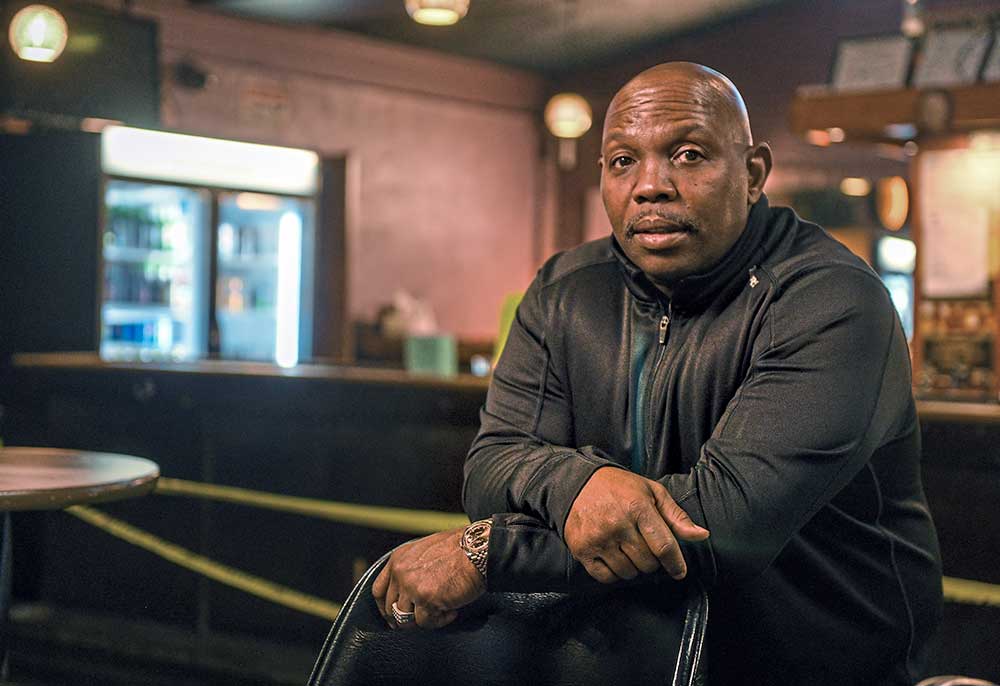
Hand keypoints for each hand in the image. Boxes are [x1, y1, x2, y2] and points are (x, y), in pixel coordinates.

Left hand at [372, 528, 485, 629]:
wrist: (477, 549)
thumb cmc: (459, 549)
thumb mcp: (425, 550)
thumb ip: (411, 567)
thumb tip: (406, 590)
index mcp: (398, 559)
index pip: (378, 590)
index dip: (384, 607)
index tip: (391, 615)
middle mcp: (401, 572)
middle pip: (390, 608)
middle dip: (402, 619)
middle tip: (418, 621)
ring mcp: (412, 587)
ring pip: (405, 618)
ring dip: (423, 620)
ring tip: (440, 612)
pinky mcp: (426, 600)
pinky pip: (425, 623)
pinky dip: (440, 621)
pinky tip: (451, 612)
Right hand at [564, 467, 708, 583]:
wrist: (578, 482)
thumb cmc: (620, 488)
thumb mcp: (652, 493)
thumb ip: (677, 517)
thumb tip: (702, 535)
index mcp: (638, 507)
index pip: (664, 546)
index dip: (675, 564)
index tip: (679, 572)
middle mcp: (617, 524)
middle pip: (647, 563)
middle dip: (651, 560)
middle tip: (644, 547)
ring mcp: (598, 538)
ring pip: (628, 572)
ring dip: (633, 567)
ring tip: (627, 549)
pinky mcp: (582, 549)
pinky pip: (606, 577)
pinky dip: (614, 573)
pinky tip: (613, 557)